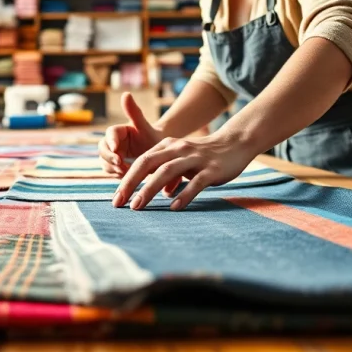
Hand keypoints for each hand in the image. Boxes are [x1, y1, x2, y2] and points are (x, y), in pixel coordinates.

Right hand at [98, 92, 163, 177]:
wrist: (158, 152)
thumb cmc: (152, 136)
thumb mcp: (144, 125)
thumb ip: (134, 112)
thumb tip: (126, 94)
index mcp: (118, 130)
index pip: (110, 134)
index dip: (111, 141)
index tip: (118, 150)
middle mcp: (112, 142)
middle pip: (102, 149)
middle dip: (109, 157)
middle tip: (120, 164)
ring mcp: (112, 154)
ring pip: (104, 161)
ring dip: (112, 167)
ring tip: (126, 171)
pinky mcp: (114, 166)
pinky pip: (109, 171)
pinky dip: (116, 174)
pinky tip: (127, 175)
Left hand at [111, 132, 254, 210]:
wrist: (235, 143)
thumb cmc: (204, 156)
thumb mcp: (182, 160)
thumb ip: (170, 174)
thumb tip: (162, 194)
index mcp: (167, 146)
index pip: (141, 161)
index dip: (126, 180)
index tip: (115, 199)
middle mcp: (177, 149)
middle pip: (148, 163)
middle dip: (131, 184)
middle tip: (119, 203)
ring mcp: (194, 158)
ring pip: (167, 172)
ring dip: (149, 189)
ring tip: (137, 206)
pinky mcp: (211, 169)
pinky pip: (195, 182)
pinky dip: (183, 194)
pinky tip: (174, 207)